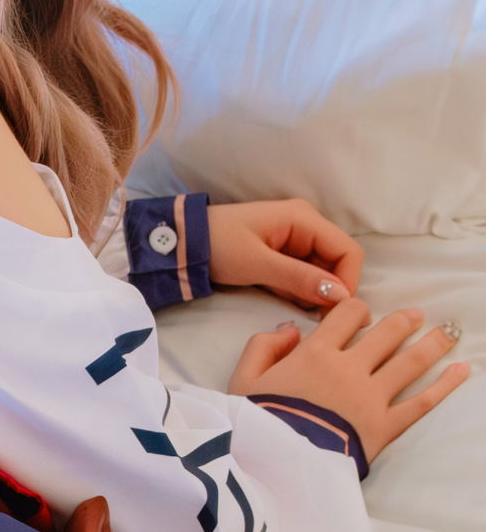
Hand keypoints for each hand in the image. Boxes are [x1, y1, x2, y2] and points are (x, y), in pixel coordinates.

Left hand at [208, 199, 362, 311]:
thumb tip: (340, 296)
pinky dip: (295, 288)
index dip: (347, 282)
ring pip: (320, 272)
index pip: (348, 251)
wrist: (184, 242)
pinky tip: (277, 292)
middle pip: (336, 263)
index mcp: (304, 219)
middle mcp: (306, 225)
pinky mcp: (283, 254)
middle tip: (308, 313)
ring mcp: (295, 239)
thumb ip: (300, 279)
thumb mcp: (258, 264)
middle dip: (326, 289)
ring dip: (309, 291)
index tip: (333, 311)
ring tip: (285, 298)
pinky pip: (302, 275)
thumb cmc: (218, 245)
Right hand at [228, 299, 468, 462]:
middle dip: (403, 321)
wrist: (273, 466)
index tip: (361, 315)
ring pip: (410, 362)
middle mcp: (348, 368)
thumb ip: (262, 347)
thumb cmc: (254, 423)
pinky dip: (445, 385)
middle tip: (416, 316)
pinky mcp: (385, 426)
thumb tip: (289, 328)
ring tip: (449, 330)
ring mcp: (371, 397)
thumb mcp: (242, 380)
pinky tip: (462, 370)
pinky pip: (421, 402)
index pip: (345, 316)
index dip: (356, 309)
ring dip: (432, 343)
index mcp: (314, 353)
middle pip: (385, 334)